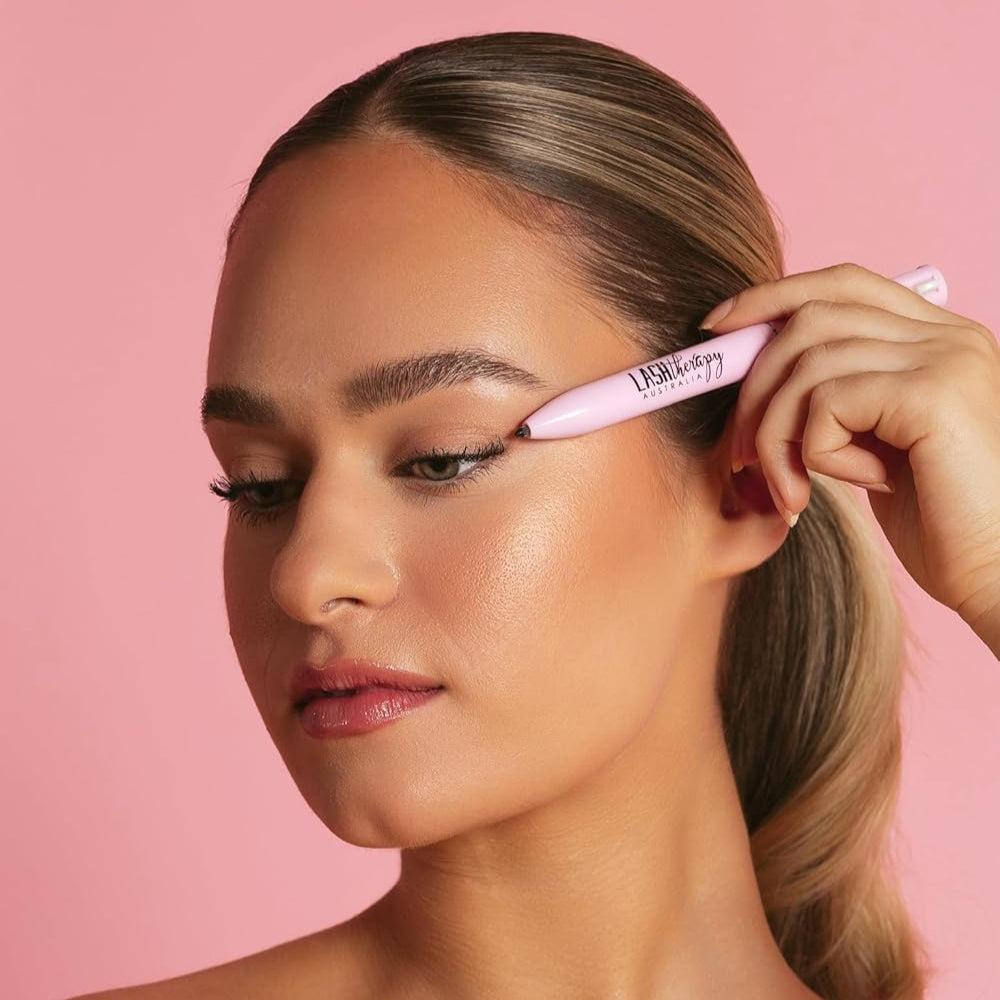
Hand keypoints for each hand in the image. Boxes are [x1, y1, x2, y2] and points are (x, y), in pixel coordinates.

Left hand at [700, 262, 999, 652]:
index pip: (841, 284)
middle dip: (756, 386)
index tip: (717, 328)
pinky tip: (854, 485)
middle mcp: (947, 335)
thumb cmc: (939, 522)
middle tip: (740, 453)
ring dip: (777, 434)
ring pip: (808, 364)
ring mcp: (945, 358)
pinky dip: (816, 451)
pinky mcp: (933, 394)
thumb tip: (753, 376)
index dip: (772, 298)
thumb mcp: (876, 445)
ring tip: (789, 489)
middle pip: (811, 318)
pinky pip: (827, 403)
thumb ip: (836, 400)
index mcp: (937, 338)